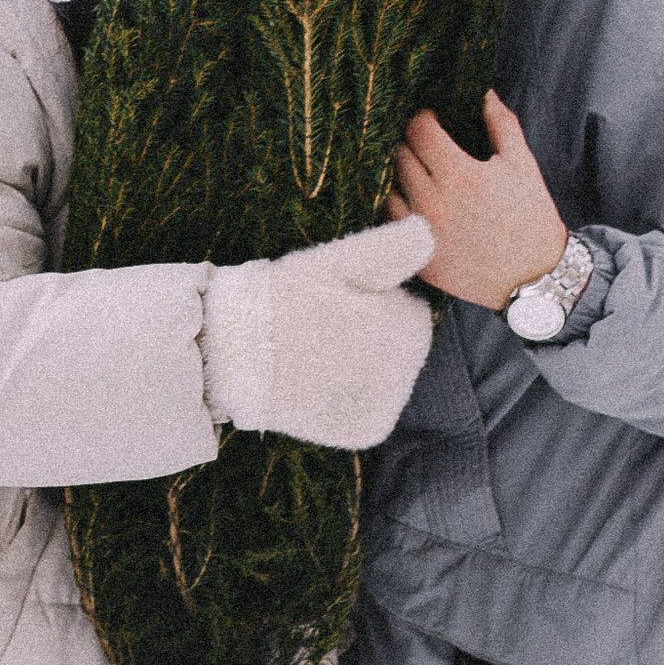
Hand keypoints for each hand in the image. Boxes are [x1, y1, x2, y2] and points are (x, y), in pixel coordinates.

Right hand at [201, 217, 434, 449]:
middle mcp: (410, 373)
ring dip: (361, 367)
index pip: (408, 310)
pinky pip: (371, 411)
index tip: (334, 301)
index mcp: (411, 328)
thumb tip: (428, 231)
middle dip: (371, 335)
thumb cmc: (286, 297)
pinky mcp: (369, 433)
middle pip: (400, 346)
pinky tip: (320, 386)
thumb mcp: (339, 261)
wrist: (235, 355)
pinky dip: (352, 402)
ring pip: (387, 378)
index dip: (372, 300)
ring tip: (315, 354)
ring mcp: (390, 407)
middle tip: (321, 327)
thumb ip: (392, 247)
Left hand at [389, 94, 568, 309]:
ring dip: (401, 175)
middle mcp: (435, 203)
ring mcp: (423, 233)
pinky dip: (400, 207)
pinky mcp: (420, 257)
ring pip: (391, 188)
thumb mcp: (522, 164)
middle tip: (426, 145)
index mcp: (461, 175)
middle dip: (411, 143)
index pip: (419, 131)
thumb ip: (501, 124)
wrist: (535, 277)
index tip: (432, 119)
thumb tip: (484, 93)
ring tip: (419, 173)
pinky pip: (393, 222)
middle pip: (400, 156)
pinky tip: (416, 202)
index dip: (424, 118)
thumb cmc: (531, 217)